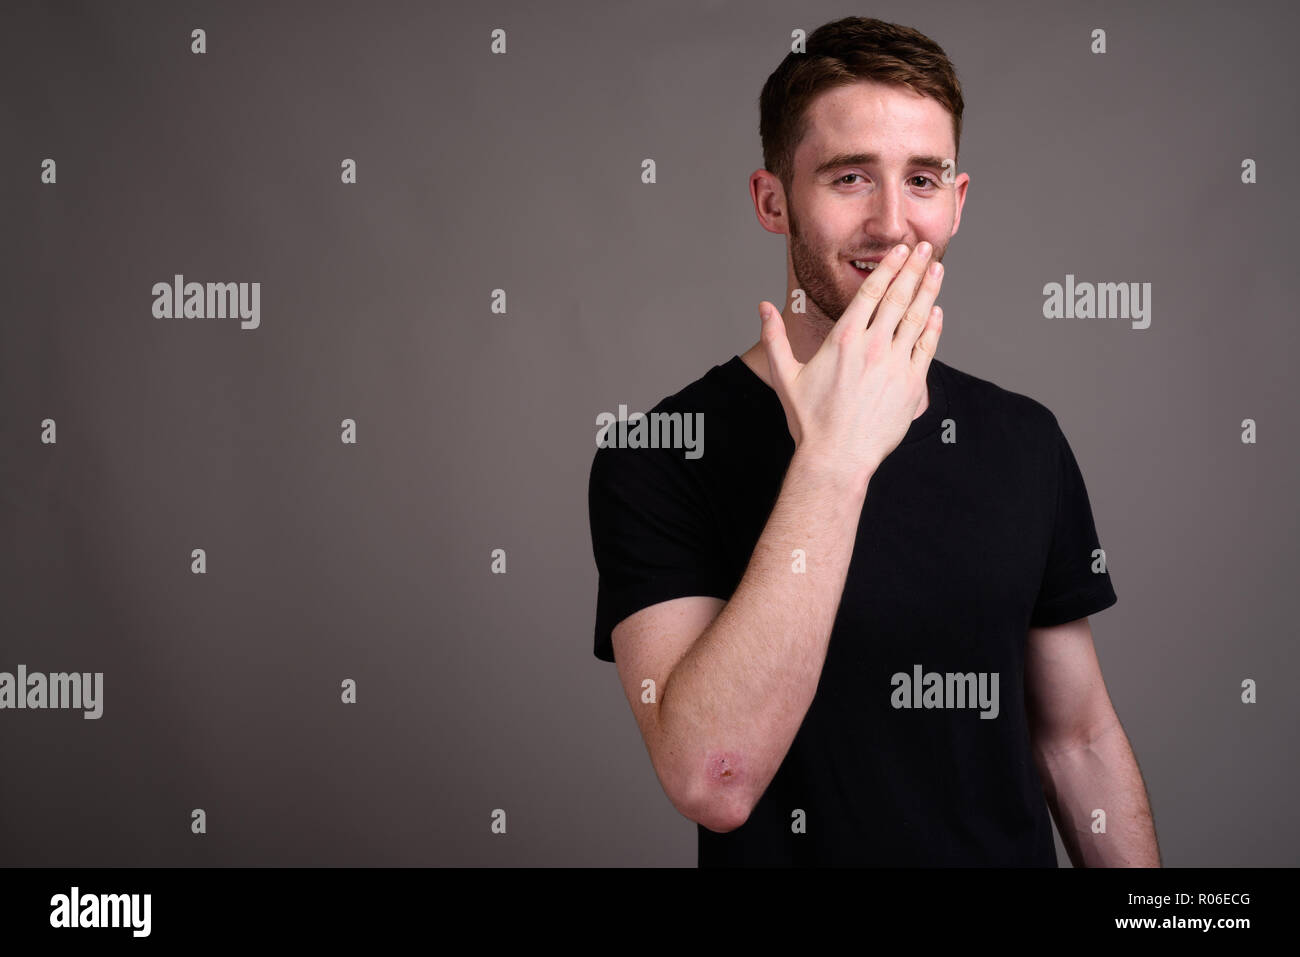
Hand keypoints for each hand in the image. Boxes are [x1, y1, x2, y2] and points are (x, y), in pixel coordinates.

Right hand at [758, 241, 943, 485]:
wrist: (836, 457)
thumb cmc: (810, 421)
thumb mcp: (786, 376)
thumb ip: (775, 338)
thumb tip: (762, 307)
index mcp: (843, 340)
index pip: (871, 292)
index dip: (889, 267)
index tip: (900, 251)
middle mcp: (872, 346)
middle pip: (898, 297)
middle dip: (914, 268)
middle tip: (924, 247)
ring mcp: (894, 364)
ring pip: (916, 318)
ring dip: (928, 290)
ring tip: (937, 269)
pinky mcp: (911, 385)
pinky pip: (927, 348)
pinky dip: (933, 327)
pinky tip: (936, 312)